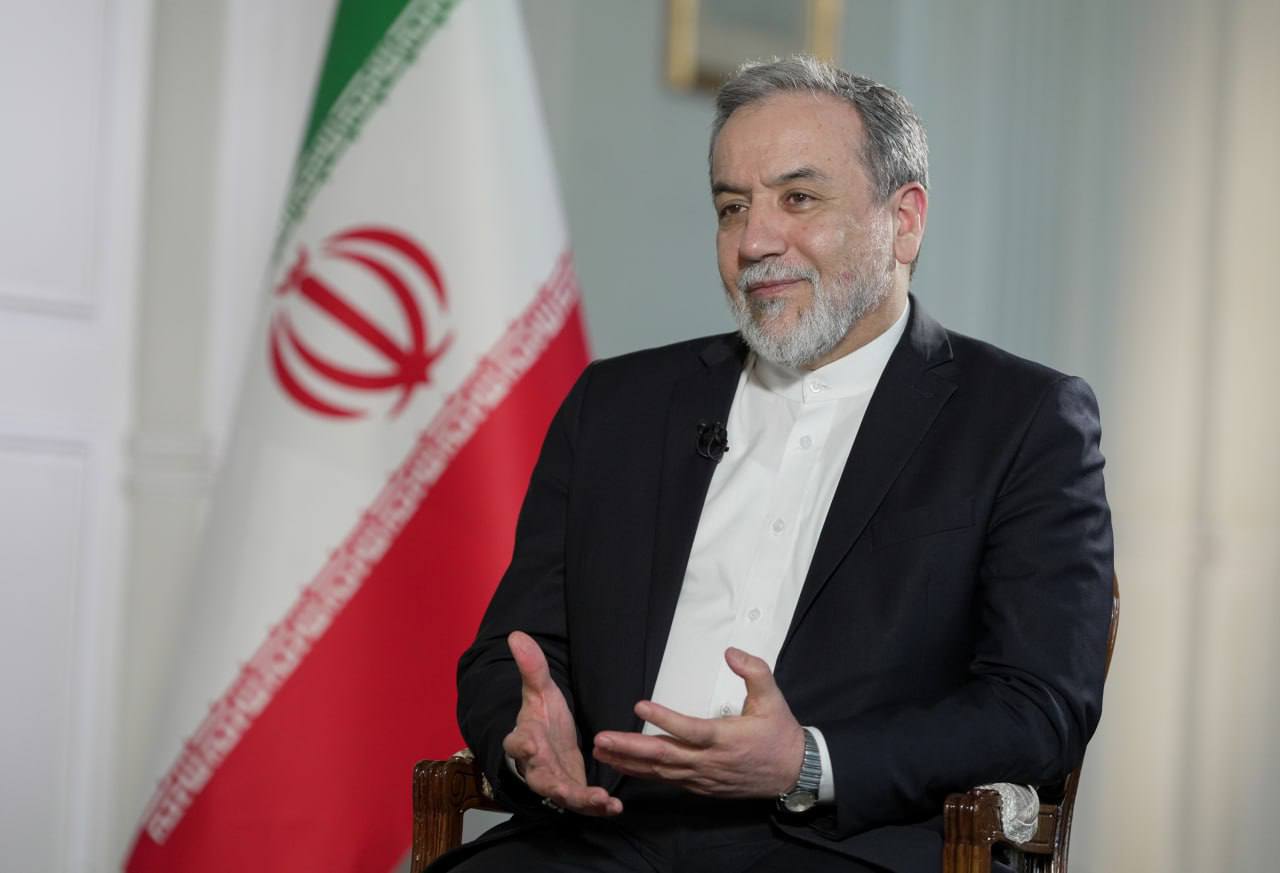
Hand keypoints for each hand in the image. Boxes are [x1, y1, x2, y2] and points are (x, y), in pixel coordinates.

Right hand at [501, 631, 622, 815]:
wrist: (548, 744)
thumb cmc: (542, 719)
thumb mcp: (540, 691)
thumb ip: (532, 667)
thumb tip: (517, 635)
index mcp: (525, 738)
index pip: (516, 743)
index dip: (521, 745)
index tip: (529, 744)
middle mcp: (537, 766)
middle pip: (540, 778)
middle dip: (553, 784)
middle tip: (566, 790)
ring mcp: (555, 783)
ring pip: (564, 795)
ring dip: (582, 800)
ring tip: (602, 801)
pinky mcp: (573, 792)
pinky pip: (583, 803)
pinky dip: (597, 807)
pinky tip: (614, 807)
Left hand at [592, 647, 804, 797]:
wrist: (794, 773)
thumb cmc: (780, 734)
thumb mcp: (773, 697)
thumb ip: (754, 671)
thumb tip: (730, 652)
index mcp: (726, 738)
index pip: (689, 730)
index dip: (664, 719)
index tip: (639, 706)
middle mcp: (710, 761)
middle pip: (664, 756)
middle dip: (629, 748)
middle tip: (601, 740)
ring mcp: (704, 777)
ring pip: (661, 772)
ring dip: (629, 762)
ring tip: (602, 752)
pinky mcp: (702, 786)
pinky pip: (668, 780)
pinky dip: (645, 773)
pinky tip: (626, 766)